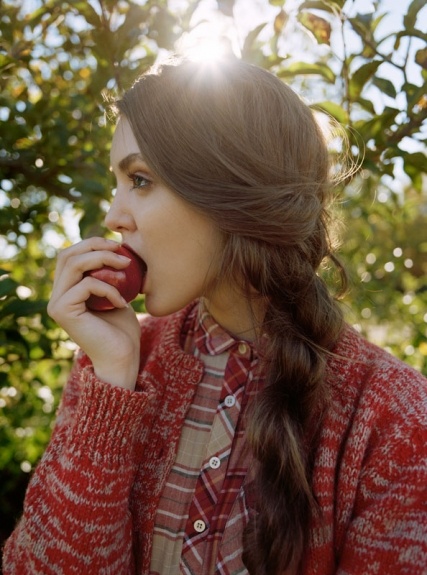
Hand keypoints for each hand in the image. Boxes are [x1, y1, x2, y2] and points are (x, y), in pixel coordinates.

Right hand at [47, 238, 140, 388]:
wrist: (122, 358)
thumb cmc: (122, 329)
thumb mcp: (116, 294)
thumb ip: (106, 275)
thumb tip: (111, 248)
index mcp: (66, 290)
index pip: (71, 255)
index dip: (93, 243)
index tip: (119, 245)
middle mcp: (56, 296)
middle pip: (68, 255)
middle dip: (96, 246)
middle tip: (123, 251)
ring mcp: (57, 304)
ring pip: (74, 264)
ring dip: (104, 260)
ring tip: (126, 269)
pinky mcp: (63, 311)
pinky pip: (86, 285)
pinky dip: (109, 288)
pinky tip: (122, 302)